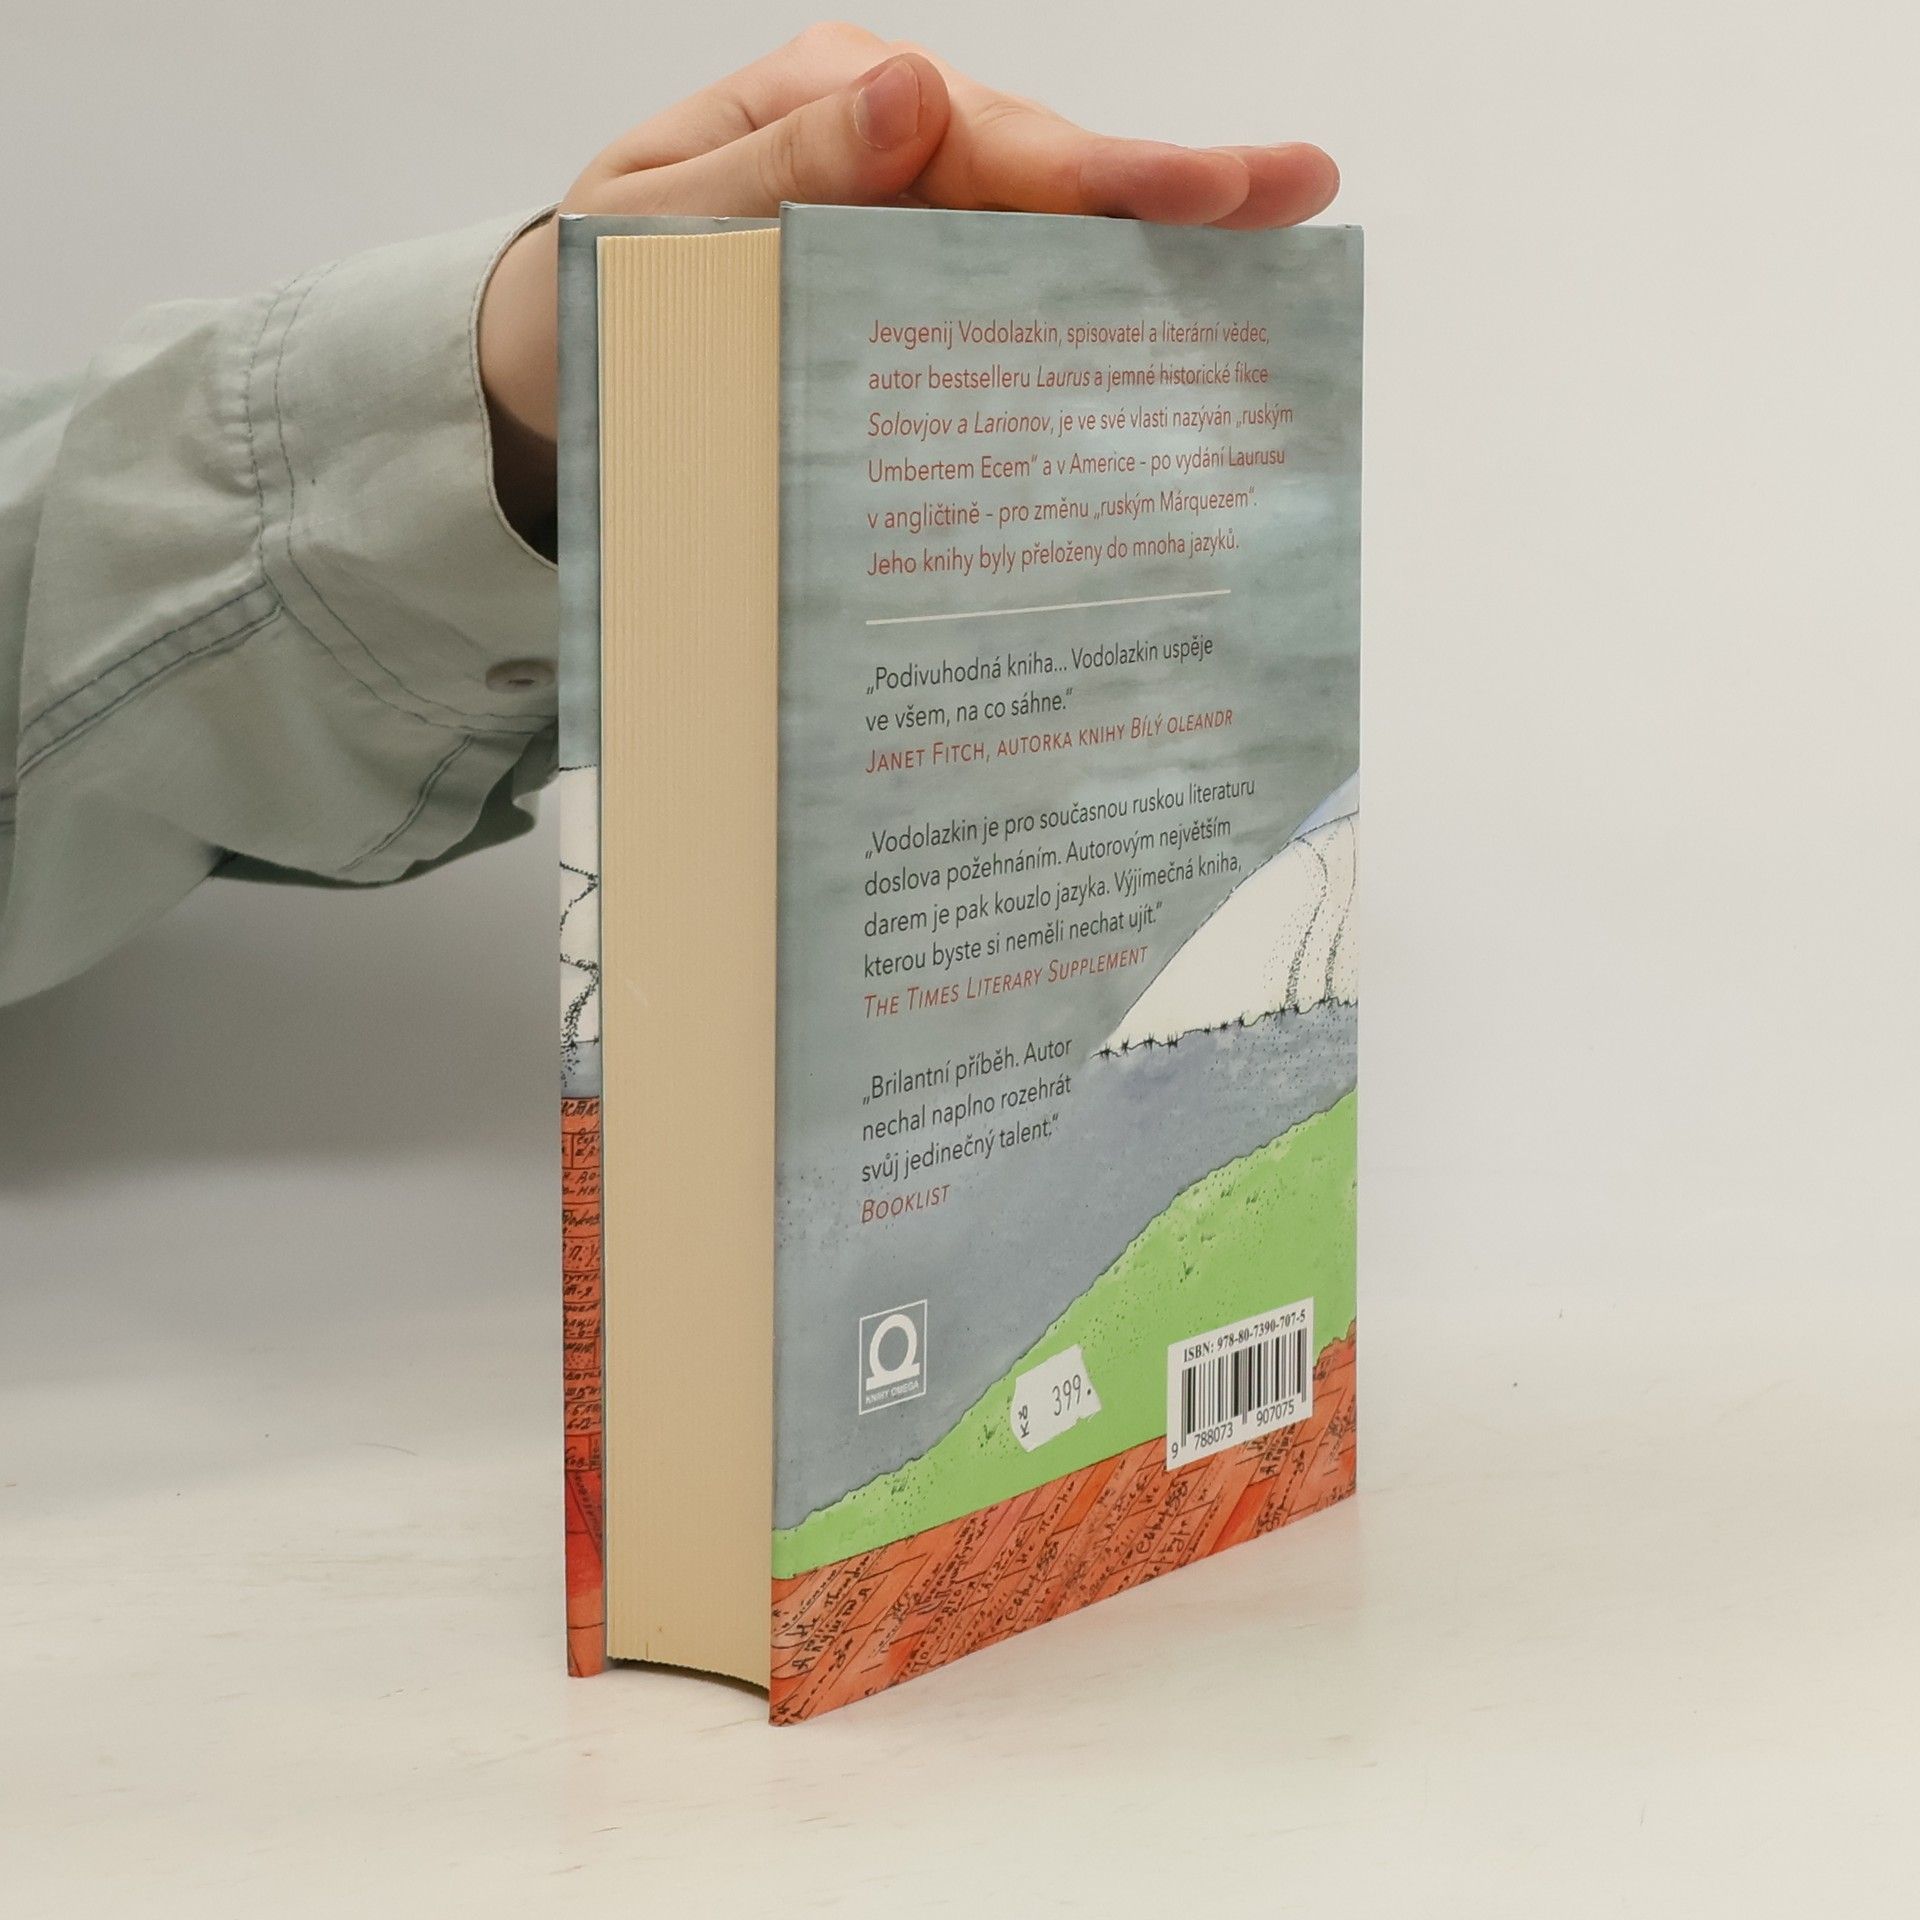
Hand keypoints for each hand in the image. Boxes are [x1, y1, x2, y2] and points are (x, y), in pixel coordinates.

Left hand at [478, 22, 1339, 545]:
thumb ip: (777, 164)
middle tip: (1300, 189)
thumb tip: (912, 94)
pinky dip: (1082, 325)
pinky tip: (1167, 340)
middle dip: (1173, 194)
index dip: (1105, 171)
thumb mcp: (657, 222)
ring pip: (1048, 244)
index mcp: (837, 106)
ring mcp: (912, 231)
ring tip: (1274, 260)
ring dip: (1153, 262)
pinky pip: (1007, 308)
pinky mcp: (913, 301)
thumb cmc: (597, 289)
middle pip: (1051, 178)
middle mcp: (895, 156)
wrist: (557, 367)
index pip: (991, 138)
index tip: (1208, 192)